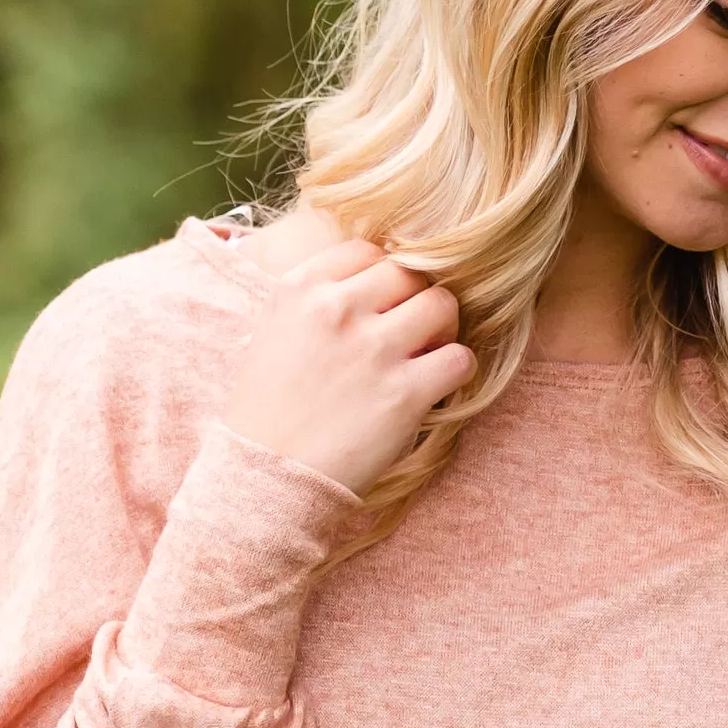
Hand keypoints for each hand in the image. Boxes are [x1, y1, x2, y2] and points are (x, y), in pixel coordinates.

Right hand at [222, 236, 473, 497]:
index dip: (383, 280)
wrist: (267, 476)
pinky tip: (438, 389)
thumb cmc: (267, 413)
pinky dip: (457, 372)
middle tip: (412, 334)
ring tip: (429, 358)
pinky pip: (460, 359)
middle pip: (409, 273)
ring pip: (442, 305)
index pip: (367, 251)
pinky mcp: (404, 394)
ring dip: (444, 330)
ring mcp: (373, 350)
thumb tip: (362, 286)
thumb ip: (312, 300)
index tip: (382, 309)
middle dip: (416, 301)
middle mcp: (337, 309)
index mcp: (300, 288)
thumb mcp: (272, 333)